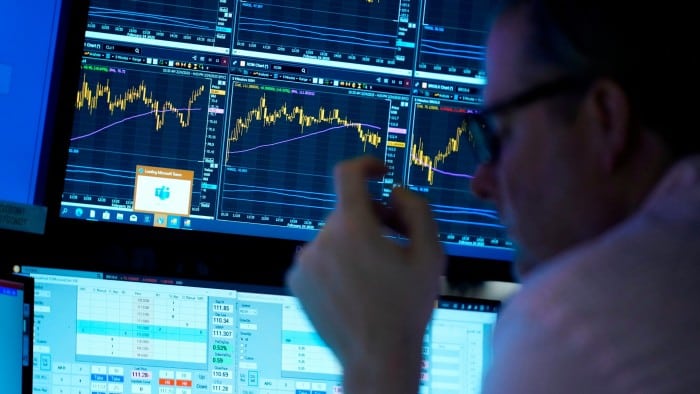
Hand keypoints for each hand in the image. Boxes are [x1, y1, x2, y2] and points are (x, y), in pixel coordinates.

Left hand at [285, 155, 445, 392]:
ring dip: (354, 242)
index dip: (366, 165)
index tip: (379, 172)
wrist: (376, 356)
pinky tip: (355, 287)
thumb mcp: (431, 253)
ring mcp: (305, 261)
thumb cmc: (406, 307)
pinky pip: (319, 256)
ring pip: (334, 235)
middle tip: (396, 240)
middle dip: (373, 218)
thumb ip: (416, 209)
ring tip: (376, 272)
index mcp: (353, 227)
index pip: (348, 174)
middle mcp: (322, 239)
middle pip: (348, 211)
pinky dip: (336, 262)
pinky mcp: (296, 280)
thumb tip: (395, 192)